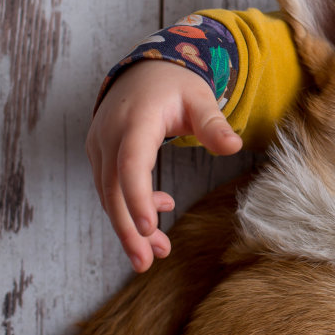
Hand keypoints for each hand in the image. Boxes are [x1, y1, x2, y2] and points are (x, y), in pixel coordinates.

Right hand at [85, 60, 241, 270]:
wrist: (144, 71)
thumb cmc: (176, 85)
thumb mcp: (200, 98)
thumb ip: (214, 124)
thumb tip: (234, 146)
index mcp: (135, 121)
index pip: (131, 164)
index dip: (138, 196)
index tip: (148, 227)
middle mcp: (110, 135)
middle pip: (113, 189)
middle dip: (129, 229)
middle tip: (146, 262)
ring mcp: (100, 146)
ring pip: (108, 195)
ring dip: (129, 226)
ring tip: (154, 254)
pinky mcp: (100, 155)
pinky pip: (110, 189)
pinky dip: (129, 209)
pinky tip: (155, 220)